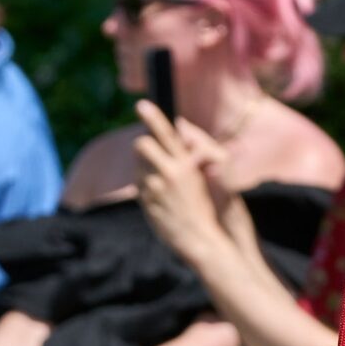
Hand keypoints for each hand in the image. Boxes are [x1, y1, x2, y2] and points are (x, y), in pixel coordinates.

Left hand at [134, 99, 232, 261]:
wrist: (202, 241)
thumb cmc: (205, 208)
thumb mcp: (202, 178)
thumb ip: (189, 154)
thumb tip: (178, 128)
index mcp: (185, 165)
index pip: (165, 134)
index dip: (152, 117)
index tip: (141, 105)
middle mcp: (168, 174)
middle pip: (142, 145)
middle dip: (143, 144)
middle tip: (148, 149)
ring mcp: (154, 189)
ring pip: (139, 166)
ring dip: (145, 168)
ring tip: (162, 182)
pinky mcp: (146, 201)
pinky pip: (140, 186)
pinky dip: (147, 188)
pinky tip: (161, 199)